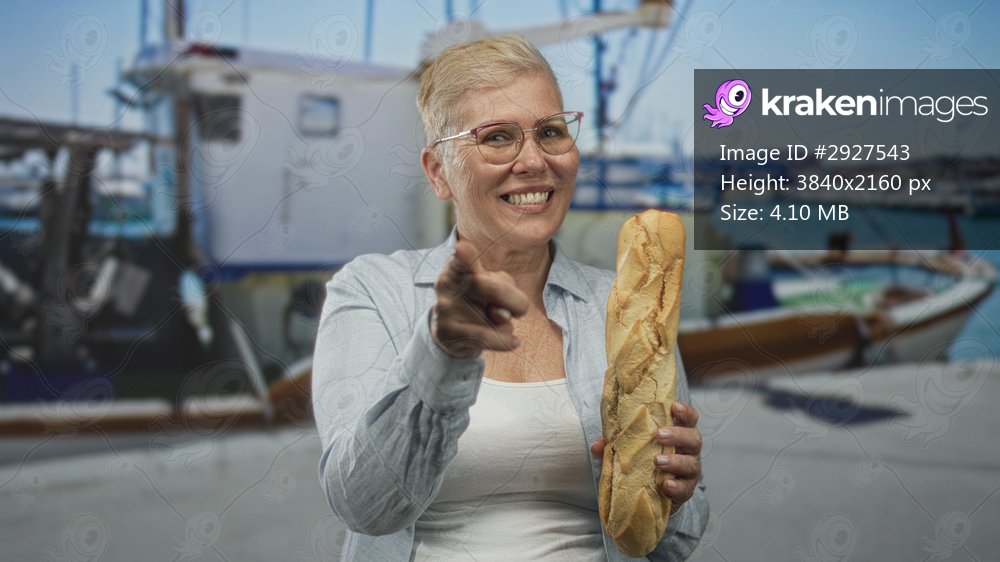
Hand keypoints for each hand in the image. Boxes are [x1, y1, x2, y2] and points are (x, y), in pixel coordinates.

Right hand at [431, 239, 529, 357]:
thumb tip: (501, 315)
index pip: (463, 259)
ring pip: (495, 317)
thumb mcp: (491, 285)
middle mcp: (447, 283)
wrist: (449, 332)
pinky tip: (512, 342)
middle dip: (517, 302)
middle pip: (496, 288)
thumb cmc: (477, 300)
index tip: (462, 249)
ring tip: (493, 323)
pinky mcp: (447, 331)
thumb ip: (502, 290)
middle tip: (519, 311)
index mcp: (458, 265)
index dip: (465, 254)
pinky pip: (486, 337)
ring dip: (505, 325)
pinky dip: (505, 341)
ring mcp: (445, 308)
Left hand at [590, 401, 701, 514]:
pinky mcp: (686, 491)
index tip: (675, 407)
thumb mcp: (630, 449)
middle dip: (678, 435)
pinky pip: (686, 488)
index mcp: (677, 435)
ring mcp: (689, 472)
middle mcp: (688, 451)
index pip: (689, 419)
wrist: (650, 494)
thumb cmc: (644, 463)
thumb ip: (614, 445)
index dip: (685, 412)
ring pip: (692, 463)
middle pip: (694, 438)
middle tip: (660, 435)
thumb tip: (596, 446)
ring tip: (657, 461)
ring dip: (675, 461)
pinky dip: (676, 486)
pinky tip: (665, 484)